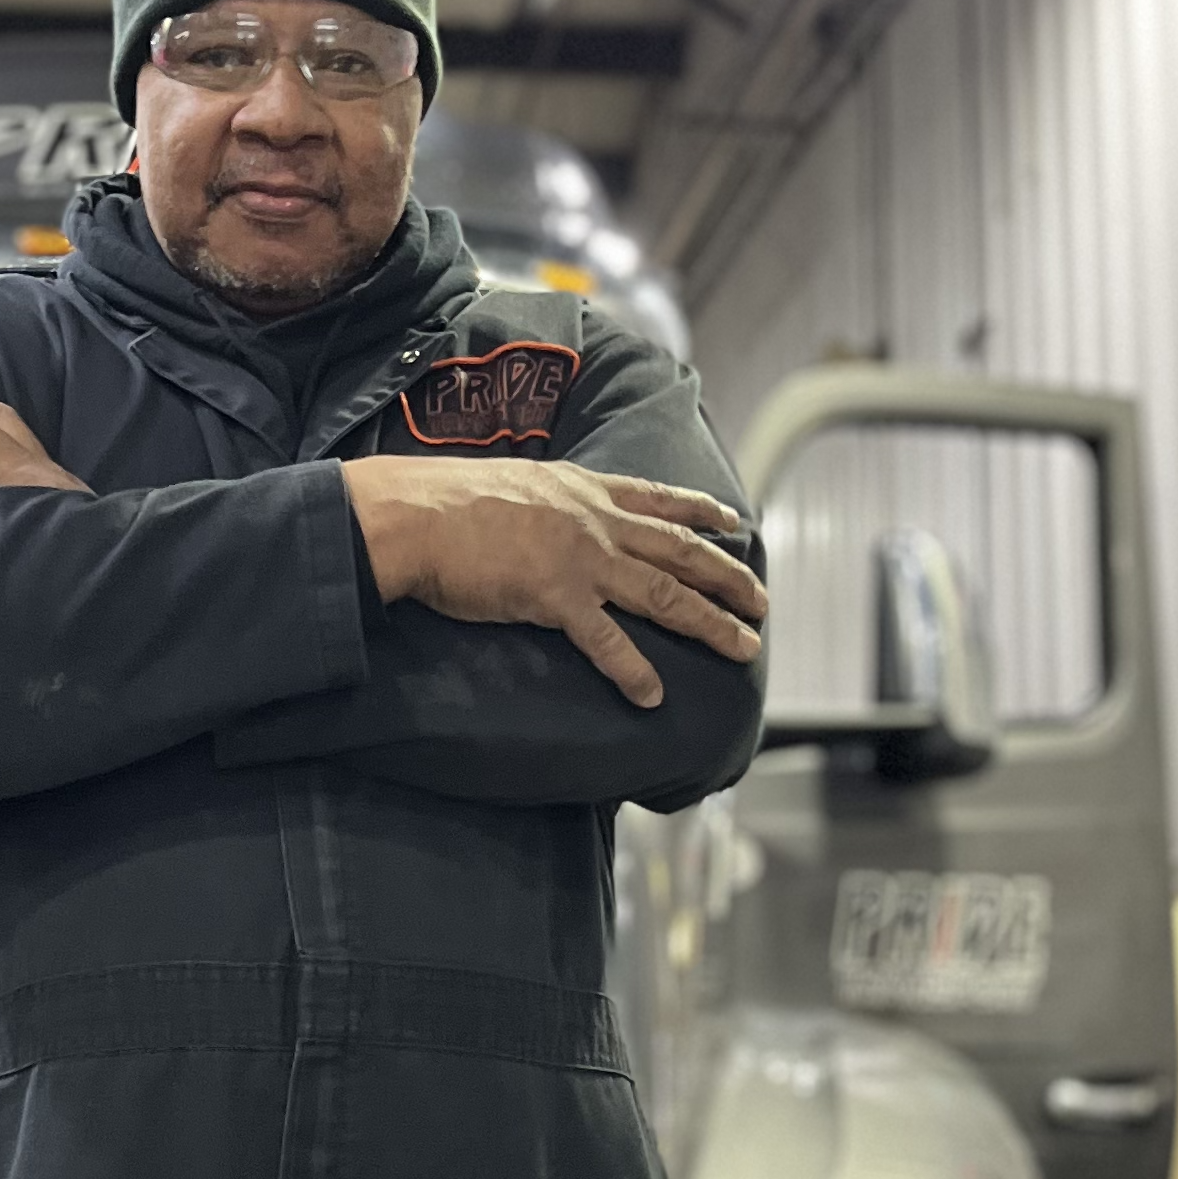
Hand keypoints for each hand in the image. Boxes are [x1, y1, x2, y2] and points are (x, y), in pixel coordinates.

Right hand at [339, 456, 766, 710]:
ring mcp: (581, 560)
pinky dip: (634, 671)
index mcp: (583, 489)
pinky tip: (653, 696)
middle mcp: (595, 521)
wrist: (415, 515)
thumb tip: (541, 512)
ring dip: (709, 623)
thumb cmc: (445, 499)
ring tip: (743, 648)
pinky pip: (607, 642)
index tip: (734, 523)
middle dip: (728, 578)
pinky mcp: (555, 598)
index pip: (660, 499)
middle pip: (681, 551)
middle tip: (762, 603)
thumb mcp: (510, 482)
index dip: (703, 512)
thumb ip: (542, 501)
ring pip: (664, 594)